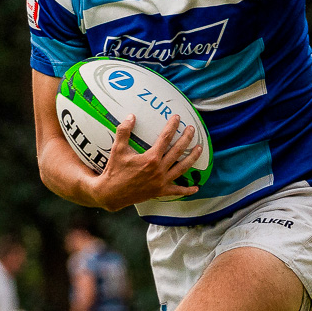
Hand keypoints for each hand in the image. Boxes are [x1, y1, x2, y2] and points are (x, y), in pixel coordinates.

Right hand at [89, 114, 203, 210]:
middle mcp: (159, 170)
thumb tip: (131, 116)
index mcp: (151, 158)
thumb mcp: (117, 149)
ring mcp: (161, 182)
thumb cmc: (114, 171)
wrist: (111, 194)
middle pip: (177, 151)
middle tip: (192, 129)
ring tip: (200, 148)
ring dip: (192, 158)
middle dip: (186, 138)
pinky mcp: (160, 192)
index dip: (172, 126)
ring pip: (182, 168)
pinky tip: (196, 188)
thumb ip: (124, 131)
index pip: (165, 138)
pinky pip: (176, 191)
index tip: (177, 117)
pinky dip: (187, 190)